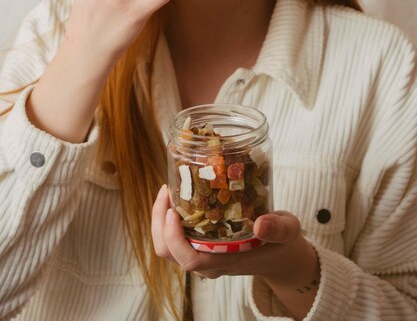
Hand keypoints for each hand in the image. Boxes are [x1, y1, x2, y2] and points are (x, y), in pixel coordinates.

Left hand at [151, 185, 318, 291]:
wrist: (281, 256)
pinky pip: (175, 238)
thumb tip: (262, 224)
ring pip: (167, 247)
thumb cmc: (281, 242)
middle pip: (169, 252)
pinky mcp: (201, 246)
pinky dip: (168, 219)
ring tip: (168, 191)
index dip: (174, 238)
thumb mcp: (287, 231)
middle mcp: (208, 262)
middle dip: (159, 223)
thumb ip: (278, 228)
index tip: (172, 211)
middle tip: (166, 191)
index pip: (189, 260)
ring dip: (160, 220)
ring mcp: (202, 255)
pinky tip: (178, 197)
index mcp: (226, 260)